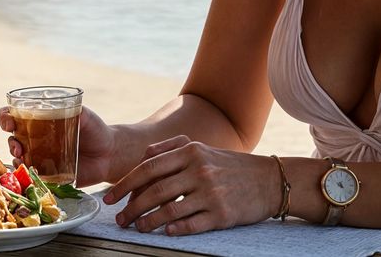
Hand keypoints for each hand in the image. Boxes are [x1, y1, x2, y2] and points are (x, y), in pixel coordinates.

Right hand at [0, 105, 117, 185]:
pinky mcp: (48, 175)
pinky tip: (31, 171)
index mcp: (40, 121)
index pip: (14, 115)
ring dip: (16, 157)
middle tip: (17, 143)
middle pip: (12, 138)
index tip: (8, 120)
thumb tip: (67, 107)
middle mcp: (36, 139)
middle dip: (10, 140)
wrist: (109, 154)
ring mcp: (40, 157)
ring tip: (23, 156)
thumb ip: (76, 110)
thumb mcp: (85, 116)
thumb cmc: (95, 130)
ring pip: (19, 157)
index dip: (5, 116)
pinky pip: (32, 176)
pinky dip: (27, 174)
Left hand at [105, 137, 278, 235]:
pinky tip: (164, 231)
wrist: (270, 180)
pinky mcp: (222, 214)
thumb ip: (172, 148)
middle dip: (131, 207)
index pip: (148, 167)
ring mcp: (211, 193)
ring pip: (169, 210)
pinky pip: (190, 224)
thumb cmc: (231, 166)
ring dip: (147, 222)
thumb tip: (144, 157)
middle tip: (119, 219)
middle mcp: (200, 170)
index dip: (125, 184)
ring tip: (137, 227)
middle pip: (155, 191)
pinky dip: (174, 229)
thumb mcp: (203, 149)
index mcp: (191, 151)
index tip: (110, 197)